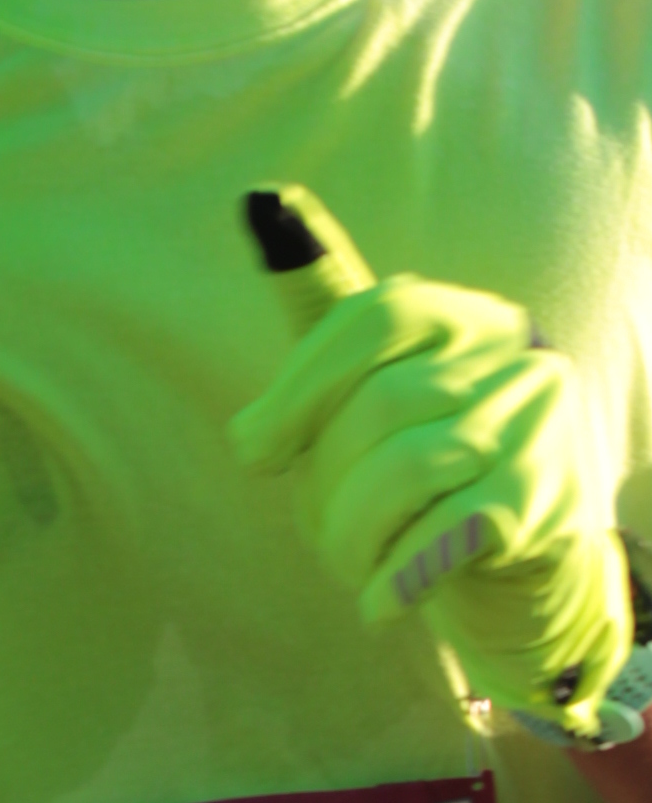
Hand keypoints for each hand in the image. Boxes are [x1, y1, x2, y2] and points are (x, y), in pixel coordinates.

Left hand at [229, 188, 632, 737]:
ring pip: (408, 471)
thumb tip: (261, 200)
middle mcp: (515, 356)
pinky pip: (446, 534)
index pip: (374, 316)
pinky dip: (395, 575)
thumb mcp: (373, 373)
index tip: (255, 450)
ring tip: (348, 563)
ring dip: (352, 535)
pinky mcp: (549, 506)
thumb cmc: (428, 451)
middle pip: (382, 405)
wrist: (529, 554)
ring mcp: (539, 429)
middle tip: (314, 529)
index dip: (300, 386)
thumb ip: (322, 299)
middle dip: (324, 484)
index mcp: (465, 316)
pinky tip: (377, 602)